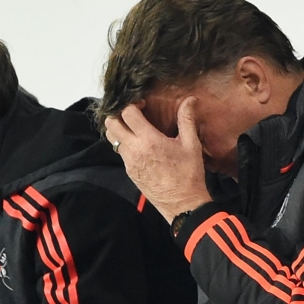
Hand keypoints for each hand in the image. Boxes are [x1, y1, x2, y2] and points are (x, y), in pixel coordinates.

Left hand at [104, 98, 211, 220]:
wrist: (182, 205)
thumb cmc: (189, 174)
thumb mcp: (191, 145)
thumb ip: (187, 119)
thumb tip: (190, 99)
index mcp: (149, 140)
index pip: (127, 113)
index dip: (132, 104)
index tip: (143, 105)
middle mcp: (134, 150)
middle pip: (111, 124)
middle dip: (119, 115)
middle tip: (134, 115)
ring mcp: (129, 162)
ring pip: (112, 139)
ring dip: (119, 129)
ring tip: (135, 128)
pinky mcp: (129, 172)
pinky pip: (120, 152)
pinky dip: (124, 144)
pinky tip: (139, 144)